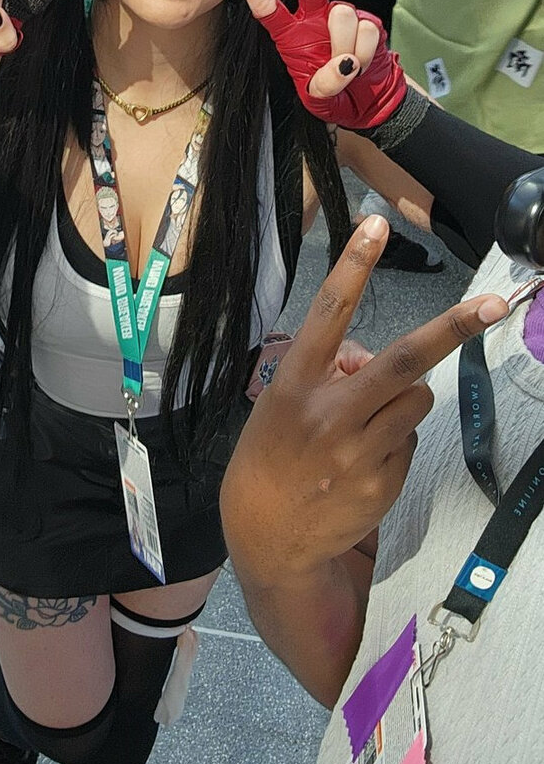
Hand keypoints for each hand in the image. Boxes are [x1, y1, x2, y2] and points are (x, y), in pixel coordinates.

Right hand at [222, 215, 507, 583]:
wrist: (267, 537)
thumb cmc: (271, 458)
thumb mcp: (282, 404)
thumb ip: (329, 372)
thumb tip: (371, 359)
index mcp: (295, 383)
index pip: (330, 313)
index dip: (353, 266)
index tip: (375, 225)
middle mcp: (330, 413)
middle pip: (404, 359)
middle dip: (454, 329)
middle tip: (495, 304)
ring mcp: (360, 451)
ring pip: (416, 398)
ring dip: (404, 398)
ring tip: (368, 423)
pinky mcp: (384, 482)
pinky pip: (410, 440)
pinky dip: (395, 440)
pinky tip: (362, 462)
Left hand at [227, 0, 404, 128]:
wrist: (369, 104)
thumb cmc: (336, 98)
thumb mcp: (318, 98)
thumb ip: (325, 83)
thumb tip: (345, 62)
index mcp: (292, 34)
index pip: (267, 6)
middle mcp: (316, 19)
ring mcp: (344, 18)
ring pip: (341, 16)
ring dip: (344, 48)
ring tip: (346, 69)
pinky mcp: (369, 24)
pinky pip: (365, 32)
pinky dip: (363, 55)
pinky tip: (362, 65)